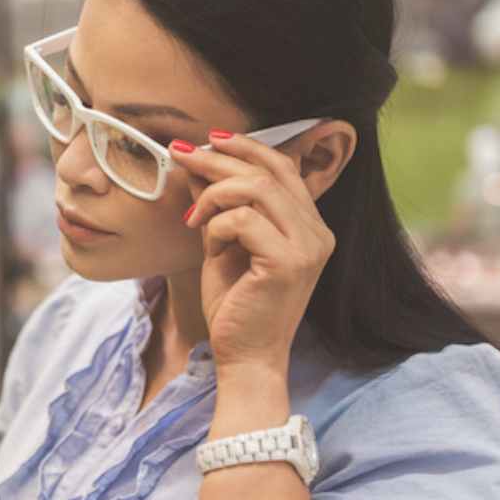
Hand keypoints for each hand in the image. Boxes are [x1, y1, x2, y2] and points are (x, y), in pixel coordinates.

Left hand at [170, 131, 334, 374]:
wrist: (246, 358)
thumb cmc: (236, 306)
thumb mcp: (224, 245)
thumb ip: (219, 206)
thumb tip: (197, 163)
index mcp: (309, 226)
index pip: (283, 168)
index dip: (245, 147)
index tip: (206, 141)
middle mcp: (317, 232)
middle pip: (269, 171)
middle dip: (219, 159)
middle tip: (182, 155)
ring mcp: (308, 247)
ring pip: (256, 189)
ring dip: (214, 194)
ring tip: (193, 217)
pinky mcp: (287, 262)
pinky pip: (243, 220)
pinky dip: (216, 225)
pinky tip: (207, 243)